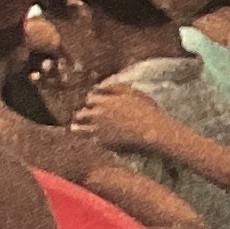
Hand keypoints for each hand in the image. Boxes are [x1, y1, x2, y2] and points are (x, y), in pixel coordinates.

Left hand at [67, 86, 182, 159]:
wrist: (153, 132)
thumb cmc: (146, 110)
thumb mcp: (133, 93)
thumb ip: (115, 87)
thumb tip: (100, 86)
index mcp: (104, 101)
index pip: (90, 99)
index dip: (93, 101)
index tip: (95, 103)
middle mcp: (97, 115)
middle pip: (82, 113)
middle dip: (84, 114)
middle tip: (85, 116)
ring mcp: (99, 129)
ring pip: (80, 129)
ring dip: (78, 127)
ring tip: (76, 128)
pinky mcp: (103, 143)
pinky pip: (91, 140)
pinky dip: (90, 138)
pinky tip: (91, 138)